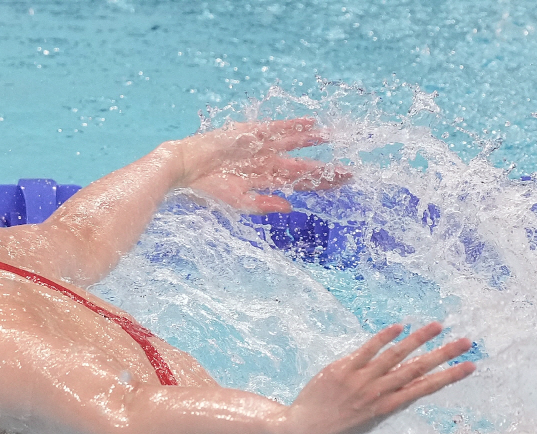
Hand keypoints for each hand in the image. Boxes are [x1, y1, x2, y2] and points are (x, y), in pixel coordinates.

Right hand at [177, 118, 350, 212]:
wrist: (185, 168)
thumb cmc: (206, 190)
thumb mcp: (237, 202)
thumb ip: (263, 204)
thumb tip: (290, 207)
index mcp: (264, 182)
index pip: (300, 184)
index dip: (322, 184)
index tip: (343, 183)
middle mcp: (267, 164)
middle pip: (303, 166)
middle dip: (326, 169)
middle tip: (350, 171)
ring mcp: (262, 148)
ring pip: (294, 143)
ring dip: (313, 141)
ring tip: (333, 137)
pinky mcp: (253, 133)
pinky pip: (278, 128)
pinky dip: (295, 125)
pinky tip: (311, 123)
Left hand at [285, 322, 475, 433]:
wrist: (302, 430)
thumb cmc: (337, 426)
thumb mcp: (368, 421)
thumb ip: (388, 403)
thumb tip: (409, 386)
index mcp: (386, 408)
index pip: (424, 389)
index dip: (449, 377)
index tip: (470, 366)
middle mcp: (377, 393)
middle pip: (416, 369)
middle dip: (443, 355)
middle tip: (466, 342)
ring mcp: (360, 380)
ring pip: (394, 356)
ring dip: (418, 339)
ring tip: (438, 326)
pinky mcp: (342, 369)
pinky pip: (366, 350)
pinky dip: (383, 338)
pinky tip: (400, 326)